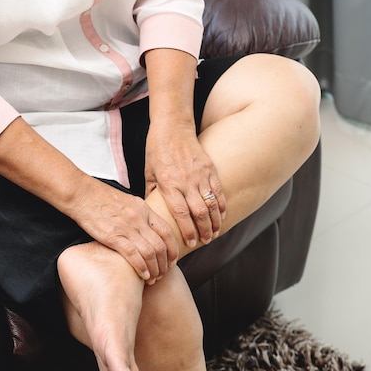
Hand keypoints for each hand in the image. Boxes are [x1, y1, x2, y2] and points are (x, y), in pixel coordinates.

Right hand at [68, 177, 178, 281]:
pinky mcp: (113, 236)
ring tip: (153, 278)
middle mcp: (139, 219)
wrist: (82, 194)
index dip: (173, 249)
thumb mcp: (127, 201)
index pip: (167, 231)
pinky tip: (143, 276)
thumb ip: (139, 214)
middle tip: (163, 274)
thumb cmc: (101, 198)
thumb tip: (146, 229)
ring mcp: (127, 227)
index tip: (172, 261)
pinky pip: (133, 255)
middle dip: (165, 264)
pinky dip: (142, 268)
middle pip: (161, 245)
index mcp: (144, 209)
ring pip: (150, 252)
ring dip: (155, 269)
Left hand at [145, 125, 225, 247]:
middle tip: (205, 241)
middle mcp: (186, 181)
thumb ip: (152, 193)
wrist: (172, 127)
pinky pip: (219, 190)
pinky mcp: (209, 167)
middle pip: (199, 212)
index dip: (187, 231)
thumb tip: (153, 212)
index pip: (181, 213)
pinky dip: (221, 205)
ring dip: (215, 221)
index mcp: (168, 184)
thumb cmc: (156, 150)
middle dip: (204, 230)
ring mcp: (200, 174)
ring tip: (214, 233)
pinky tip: (221, 215)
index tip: (190, 243)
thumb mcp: (149, 172)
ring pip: (212, 203)